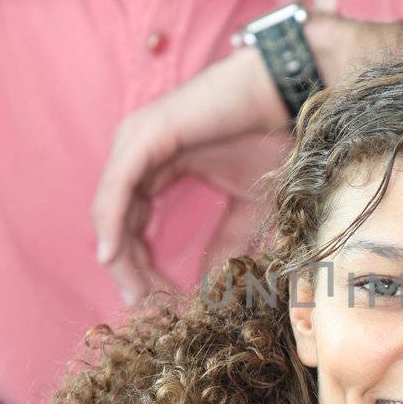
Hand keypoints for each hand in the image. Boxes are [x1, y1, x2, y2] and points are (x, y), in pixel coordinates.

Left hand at [92, 12, 393, 304]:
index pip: (134, 220)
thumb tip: (211, 287)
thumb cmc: (273, 139)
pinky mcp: (146, 136)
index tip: (160, 301)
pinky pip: (118, 189)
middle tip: (146, 306)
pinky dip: (113, 224)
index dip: (142, 263)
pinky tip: (114, 257)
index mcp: (158, 162)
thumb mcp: (246, 207)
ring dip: (121, 256)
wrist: (291, 97)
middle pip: (117, 219)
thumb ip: (225, 244)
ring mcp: (138, 140)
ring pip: (111, 208)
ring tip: (135, 294)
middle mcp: (139, 150)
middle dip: (129, 267)